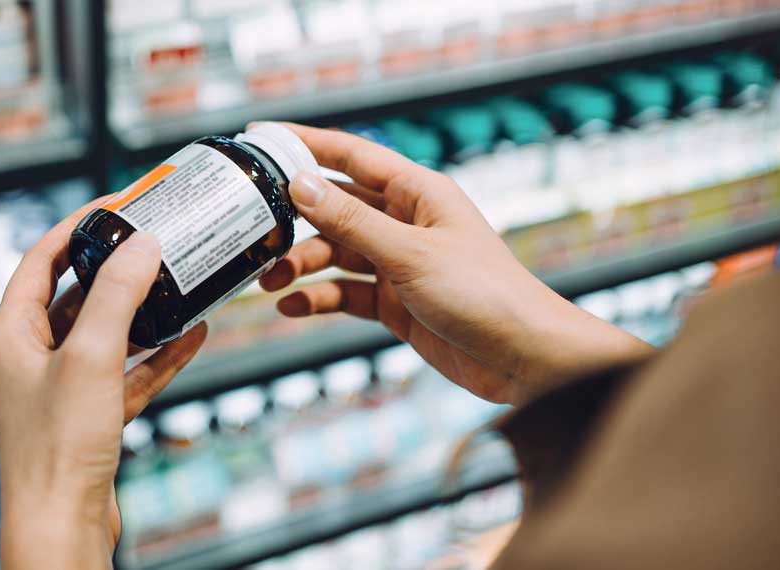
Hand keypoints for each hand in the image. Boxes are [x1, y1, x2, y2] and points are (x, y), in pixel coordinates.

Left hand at [0, 199, 207, 568]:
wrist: (62, 524)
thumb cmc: (56, 447)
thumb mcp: (91, 357)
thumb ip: (117, 297)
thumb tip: (141, 246)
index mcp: (11, 334)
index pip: (40, 261)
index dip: (75, 229)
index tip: (113, 207)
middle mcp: (31, 357)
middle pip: (75, 295)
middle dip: (116, 269)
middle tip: (153, 242)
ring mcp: (62, 388)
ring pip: (106, 334)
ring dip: (143, 311)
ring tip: (180, 282)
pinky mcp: (91, 418)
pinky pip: (128, 373)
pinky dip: (158, 355)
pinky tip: (193, 335)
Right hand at [260, 123, 651, 404]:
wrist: (524, 359)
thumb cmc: (485, 295)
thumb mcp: (410, 254)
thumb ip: (352, 222)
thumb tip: (300, 185)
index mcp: (419, 193)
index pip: (352, 155)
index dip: (306, 145)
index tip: (261, 140)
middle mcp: (407, 223)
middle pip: (336, 208)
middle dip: (295, 220)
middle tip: (255, 232)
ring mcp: (399, 264)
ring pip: (336, 254)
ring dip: (302, 266)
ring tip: (269, 282)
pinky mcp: (395, 303)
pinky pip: (346, 292)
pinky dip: (318, 298)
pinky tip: (294, 307)